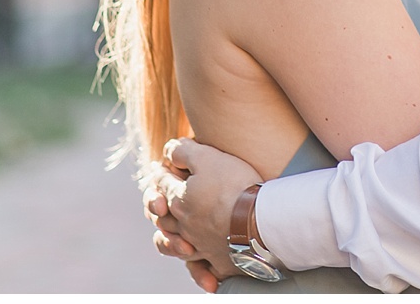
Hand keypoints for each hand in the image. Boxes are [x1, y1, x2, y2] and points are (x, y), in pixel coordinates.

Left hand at [152, 138, 264, 276]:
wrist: (259, 220)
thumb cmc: (234, 185)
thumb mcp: (207, 157)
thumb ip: (184, 151)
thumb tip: (169, 150)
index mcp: (178, 199)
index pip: (161, 183)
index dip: (161, 172)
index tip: (160, 166)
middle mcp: (183, 225)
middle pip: (162, 215)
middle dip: (159, 205)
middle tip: (159, 201)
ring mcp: (199, 244)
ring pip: (175, 244)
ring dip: (171, 240)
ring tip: (174, 236)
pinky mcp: (218, 259)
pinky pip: (203, 266)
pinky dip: (200, 269)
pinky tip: (204, 270)